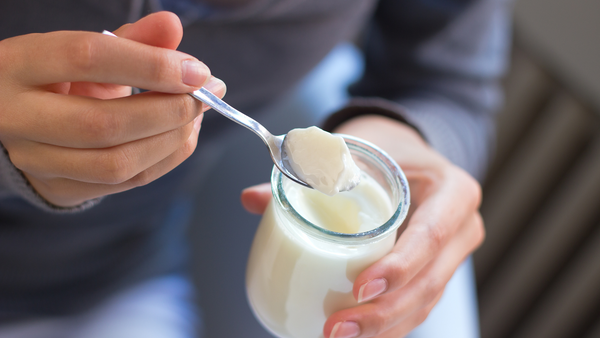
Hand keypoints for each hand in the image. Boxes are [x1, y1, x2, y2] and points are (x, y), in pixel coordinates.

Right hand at [0, 12, 225, 206]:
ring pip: (118, 163)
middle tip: (205, 94)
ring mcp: (36, 160)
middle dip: (169, 110)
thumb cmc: (61, 78)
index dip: (150, 65)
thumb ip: (131, 39)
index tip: (196, 70)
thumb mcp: (88, 50)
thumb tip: (172, 26)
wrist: (22, 120)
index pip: (87, 58)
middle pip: (105, 123)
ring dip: (173, 139)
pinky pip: (128, 181)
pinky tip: (182, 134)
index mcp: (19, 64)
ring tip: (196, 114)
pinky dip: (168, 158)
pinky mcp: (61, 188)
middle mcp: (17, 117)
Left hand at [241, 115, 483, 337]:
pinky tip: (354, 336)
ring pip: (422, 304)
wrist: (408, 157)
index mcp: (453, 192)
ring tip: (335, 337)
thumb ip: (306, 173)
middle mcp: (461, 229)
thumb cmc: (384, 150)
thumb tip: (251, 199)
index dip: (399, 266)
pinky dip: (385, 326)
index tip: (359, 287)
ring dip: (381, 329)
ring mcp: (450, 257)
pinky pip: (414, 308)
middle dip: (383, 314)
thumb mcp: (356, 150)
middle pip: (429, 283)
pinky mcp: (433, 274)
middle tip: (336, 329)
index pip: (431, 235)